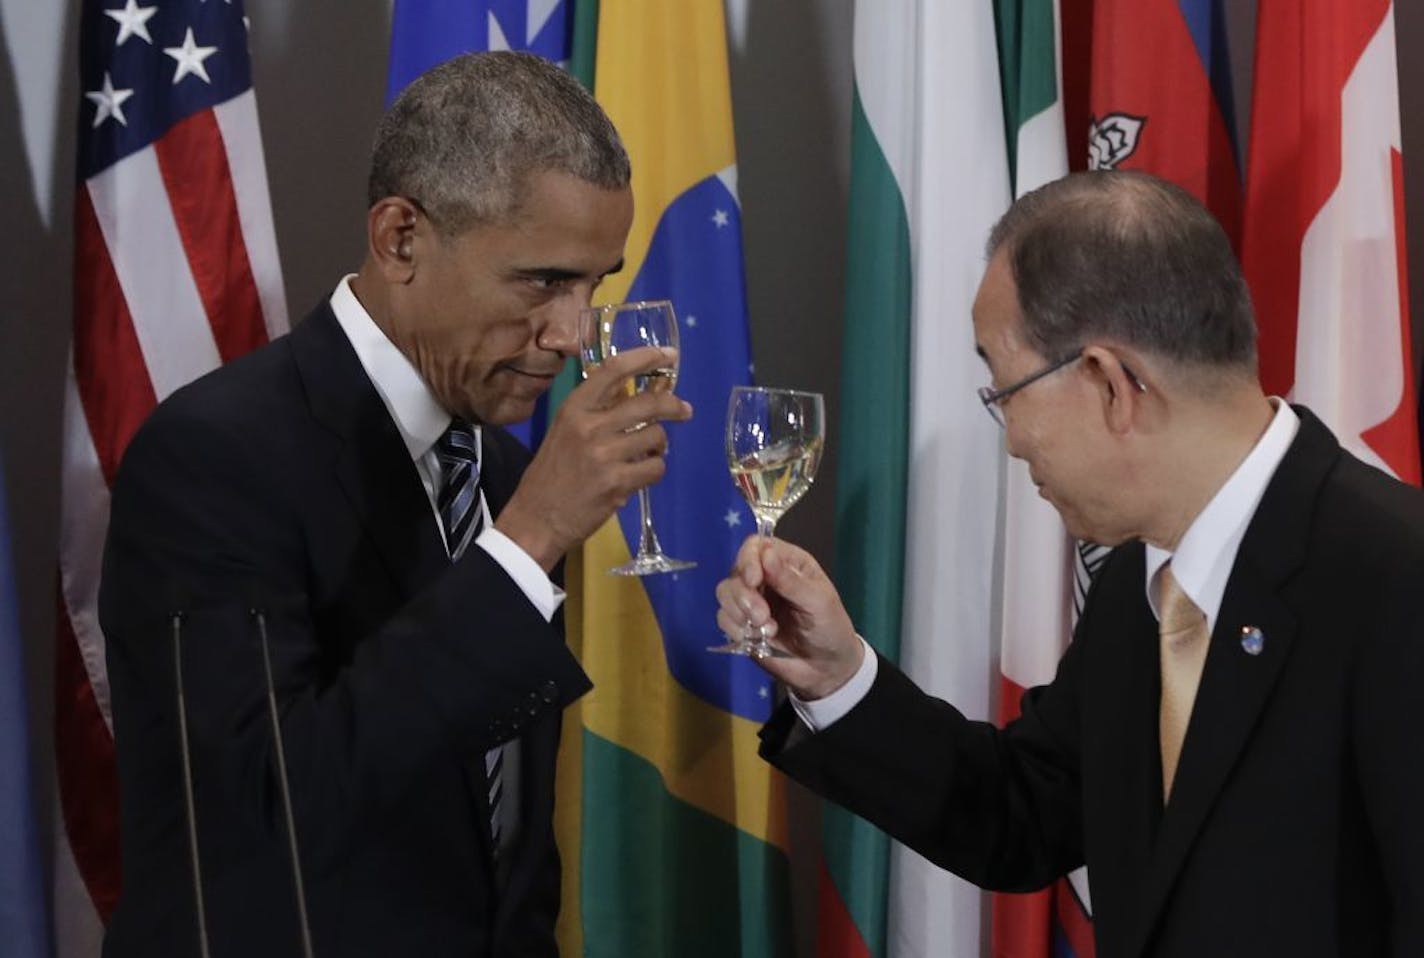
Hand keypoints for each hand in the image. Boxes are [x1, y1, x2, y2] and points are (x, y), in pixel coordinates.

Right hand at [496, 346, 691, 568]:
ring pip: (656, 437)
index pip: (613, 370)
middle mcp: (589, 426)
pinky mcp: (617, 483)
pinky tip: (639, 476)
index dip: (644, 357)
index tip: (668, 355)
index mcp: (574, 408)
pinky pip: (656, 467)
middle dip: (673, 405)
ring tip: (647, 454)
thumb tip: (637, 396)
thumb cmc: (551, 474)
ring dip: (659, 445)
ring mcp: (604, 455)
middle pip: (648, 403)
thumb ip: (595, 412)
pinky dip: (654, 470)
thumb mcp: (564, 431)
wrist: (536, 519)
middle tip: (684, 410)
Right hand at [714, 536, 862, 698]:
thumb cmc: (830, 627)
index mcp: (787, 562)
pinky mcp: (741, 624)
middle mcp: (765, 577)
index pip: (755, 546)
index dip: (748, 559)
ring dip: (738, 613)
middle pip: (736, 570)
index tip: (753, 580)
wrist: (825, 669)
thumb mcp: (819, 602)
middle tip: (762, 616)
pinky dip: (736, 629)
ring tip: (765, 631)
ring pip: (724, 593)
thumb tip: (765, 552)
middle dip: (744, 595)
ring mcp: (751, 600)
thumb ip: (790, 580)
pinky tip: (757, 640)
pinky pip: (723, 618)